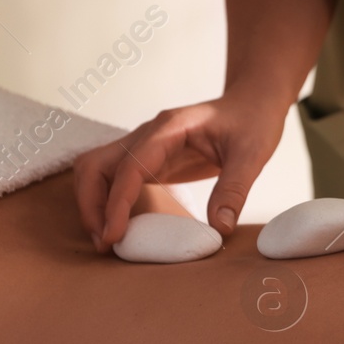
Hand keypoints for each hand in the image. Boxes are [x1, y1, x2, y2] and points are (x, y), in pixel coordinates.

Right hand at [73, 90, 286, 251]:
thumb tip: (219, 230)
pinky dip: (109, 202)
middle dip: (91, 204)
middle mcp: (148, 134)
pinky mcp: (150, 159)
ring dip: (94, 203)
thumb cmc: (252, 120)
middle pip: (95, 164)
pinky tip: (120, 226)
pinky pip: (115, 179)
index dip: (116, 202)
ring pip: (98, 170)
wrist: (253, 102)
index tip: (112, 234)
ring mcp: (145, 145)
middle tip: (105, 241)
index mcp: (169, 128)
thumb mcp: (252, 154)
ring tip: (106, 239)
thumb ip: (234, 190)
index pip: (129, 166)